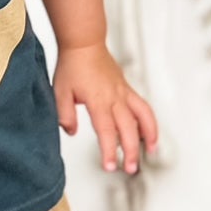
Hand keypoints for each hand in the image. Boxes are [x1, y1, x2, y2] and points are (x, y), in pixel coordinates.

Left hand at [53, 43, 157, 174]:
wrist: (84, 43)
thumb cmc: (73, 64)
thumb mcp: (60, 92)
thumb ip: (64, 114)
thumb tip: (71, 131)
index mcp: (98, 100)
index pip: (106, 131)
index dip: (109, 151)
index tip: (111, 166)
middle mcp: (115, 97)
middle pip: (128, 129)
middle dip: (130, 151)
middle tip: (129, 168)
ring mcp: (123, 93)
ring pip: (143, 116)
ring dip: (149, 135)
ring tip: (151, 151)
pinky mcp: (126, 89)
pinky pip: (142, 107)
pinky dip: (148, 121)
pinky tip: (148, 131)